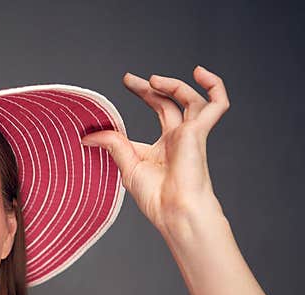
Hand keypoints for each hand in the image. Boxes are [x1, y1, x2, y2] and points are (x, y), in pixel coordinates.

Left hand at [81, 66, 229, 238]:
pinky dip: (215, 86)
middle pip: (168, 102)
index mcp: (163, 146)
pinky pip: (217, 104)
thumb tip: (87, 137)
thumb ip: (112, 145)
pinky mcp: (199, 132)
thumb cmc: (156, 198)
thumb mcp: (127, 166)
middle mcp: (179, 137)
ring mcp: (191, 134)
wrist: (174, 210)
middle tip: (129, 79)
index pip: (157, 112)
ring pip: (191, 99)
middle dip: (150, 87)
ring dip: (173, 85)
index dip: (143, 95)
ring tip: (153, 80)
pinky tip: (201, 73)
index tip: (125, 85)